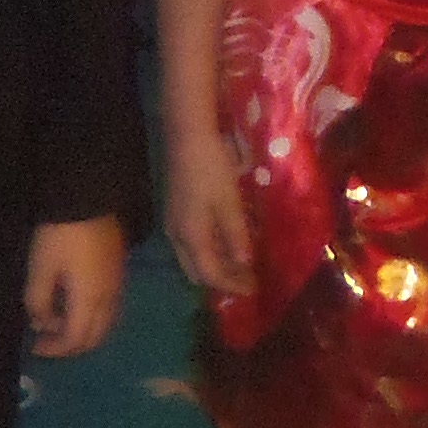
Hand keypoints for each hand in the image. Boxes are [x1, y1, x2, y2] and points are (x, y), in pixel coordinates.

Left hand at [27, 215, 127, 357]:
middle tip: (47, 340)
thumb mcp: (40, 269)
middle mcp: (110, 298)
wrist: (89, 199)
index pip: (77, 339)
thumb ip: (38, 302)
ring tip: (58, 323)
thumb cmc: (60, 236)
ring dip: (83, 331)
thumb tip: (41, 322)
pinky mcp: (118, 273)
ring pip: (106, 324)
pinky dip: (92, 317)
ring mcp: (118, 285)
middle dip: (71, 345)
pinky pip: (109, 308)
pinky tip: (74, 306)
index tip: (34, 346)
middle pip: (96, 337)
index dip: (55, 348)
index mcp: (90, 299)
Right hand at [164, 133, 255, 302]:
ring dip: (215, 266)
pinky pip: (191, 243)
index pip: (210, 274)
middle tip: (248, 282)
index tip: (253, 291)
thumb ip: (236, 234)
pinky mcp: (176, 212)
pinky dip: (209, 251)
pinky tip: (227, 243)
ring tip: (241, 267)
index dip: (231, 285)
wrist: (187, 137)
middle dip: (221, 280)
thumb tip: (244, 263)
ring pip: (192, 257)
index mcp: (190, 236)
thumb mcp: (229, 201)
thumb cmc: (212, 168)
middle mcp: (176, 236)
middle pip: (197, 270)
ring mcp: (173, 223)